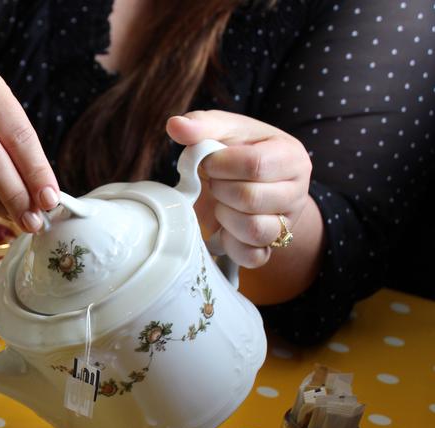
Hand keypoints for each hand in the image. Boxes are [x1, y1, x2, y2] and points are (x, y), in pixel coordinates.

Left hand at [166, 110, 312, 267]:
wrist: (245, 183)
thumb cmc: (235, 152)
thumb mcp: (222, 131)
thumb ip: (201, 125)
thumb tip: (175, 125)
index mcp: (290, 156)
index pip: (254, 165)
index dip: (220, 165)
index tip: (209, 161)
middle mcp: (297, 192)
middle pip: (251, 199)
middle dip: (220, 190)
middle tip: (213, 183)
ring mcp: (286, 223)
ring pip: (255, 230)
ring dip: (224, 217)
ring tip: (220, 203)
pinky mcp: (272, 247)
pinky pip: (253, 257)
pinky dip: (231, 245)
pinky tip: (223, 227)